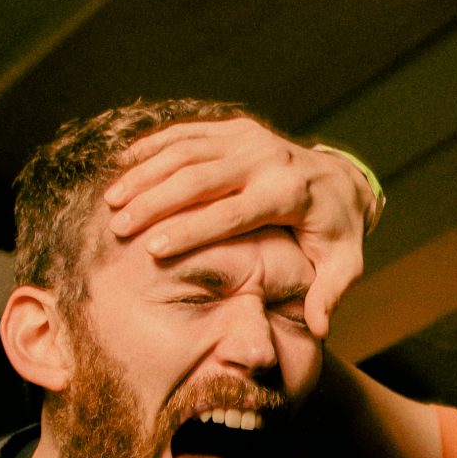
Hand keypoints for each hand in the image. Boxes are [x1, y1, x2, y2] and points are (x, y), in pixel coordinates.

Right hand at [102, 118, 375, 338]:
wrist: (342, 180)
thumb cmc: (337, 232)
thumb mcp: (345, 265)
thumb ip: (330, 294)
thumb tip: (319, 329)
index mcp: (288, 193)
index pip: (231, 214)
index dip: (190, 230)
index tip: (153, 249)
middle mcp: (267, 159)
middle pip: (199, 178)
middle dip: (155, 202)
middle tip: (120, 227)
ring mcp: (250, 138)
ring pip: (187, 151)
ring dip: (145, 174)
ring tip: (112, 201)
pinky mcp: (236, 128)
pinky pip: (188, 133)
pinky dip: (152, 147)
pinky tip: (122, 166)